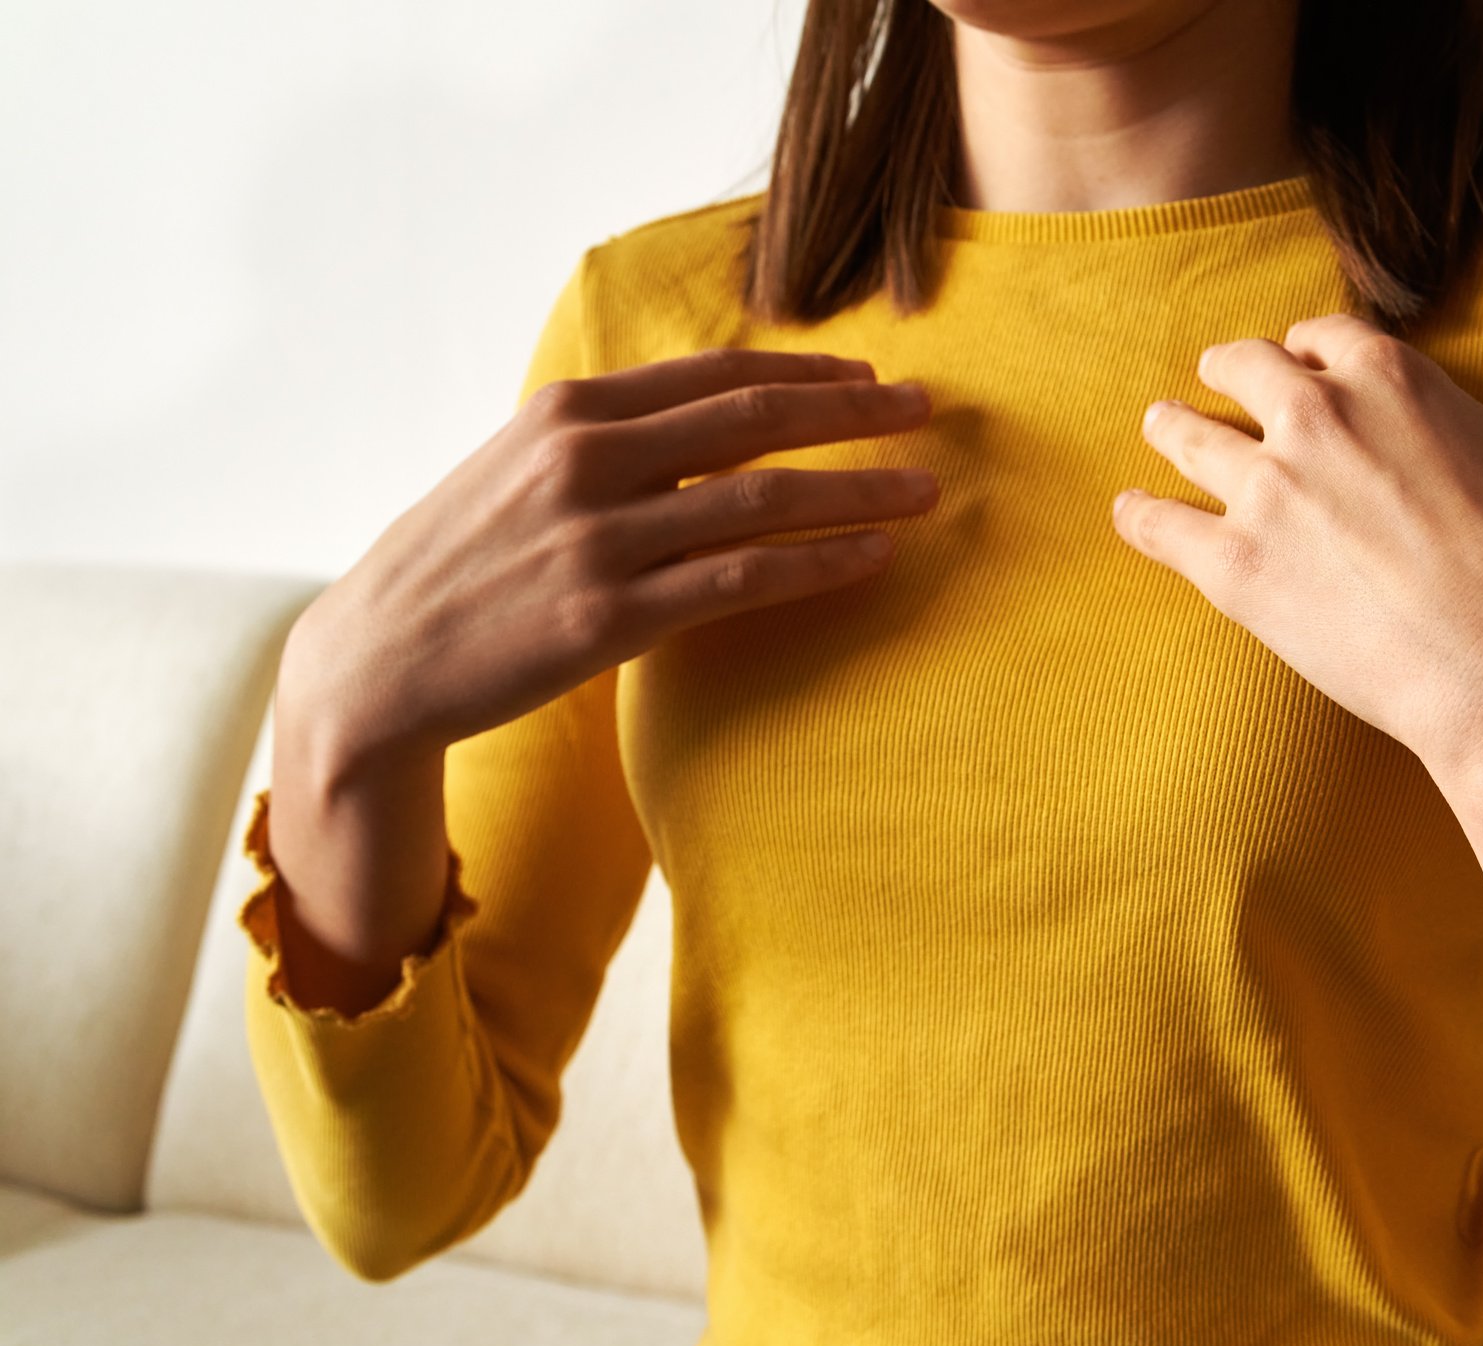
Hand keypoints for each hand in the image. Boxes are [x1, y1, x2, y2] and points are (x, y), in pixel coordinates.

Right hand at [281, 349, 938, 777]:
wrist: (377, 660)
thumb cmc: (459, 565)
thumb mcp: (517, 470)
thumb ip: (605, 440)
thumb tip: (702, 421)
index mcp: (568, 412)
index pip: (714, 374)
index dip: (804, 371)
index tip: (869, 376)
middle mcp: (586, 461)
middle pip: (753, 420)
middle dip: (853, 412)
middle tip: (927, 409)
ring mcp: (599, 540)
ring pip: (763, 500)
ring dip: (859, 490)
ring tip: (926, 489)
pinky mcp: (609, 619)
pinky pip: (741, 582)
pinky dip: (816, 564)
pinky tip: (872, 557)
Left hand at [1114, 311, 1482, 790]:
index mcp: (1393, 378)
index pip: (1324, 339)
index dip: (1308, 353)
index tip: (1298, 365)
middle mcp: (1318, 415)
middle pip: (1244, 369)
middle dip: (1229, 373)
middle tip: (1213, 382)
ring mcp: (1267, 488)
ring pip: (1188, 435)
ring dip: (1171, 428)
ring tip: (1159, 429)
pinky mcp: (1235, 566)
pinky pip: (1159, 525)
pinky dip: (1139, 517)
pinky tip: (1129, 514)